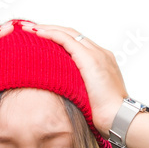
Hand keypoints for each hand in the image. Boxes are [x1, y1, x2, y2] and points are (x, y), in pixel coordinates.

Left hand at [19, 21, 127, 138]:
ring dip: (47, 29)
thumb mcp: (90, 99)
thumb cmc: (106, 117)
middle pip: (73, 34)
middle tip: (31, 29)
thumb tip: (64, 96)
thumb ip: (79, 91)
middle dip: (51, 29)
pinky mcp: (90, 59)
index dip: (59, 39)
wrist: (119, 119)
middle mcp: (100, 53)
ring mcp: (96, 54)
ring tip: (29, 29)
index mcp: (102, 62)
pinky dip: (51, 34)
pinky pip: (67, 40)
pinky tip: (37, 33)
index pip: (78, 44)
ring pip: (68, 34)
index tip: (42, 40)